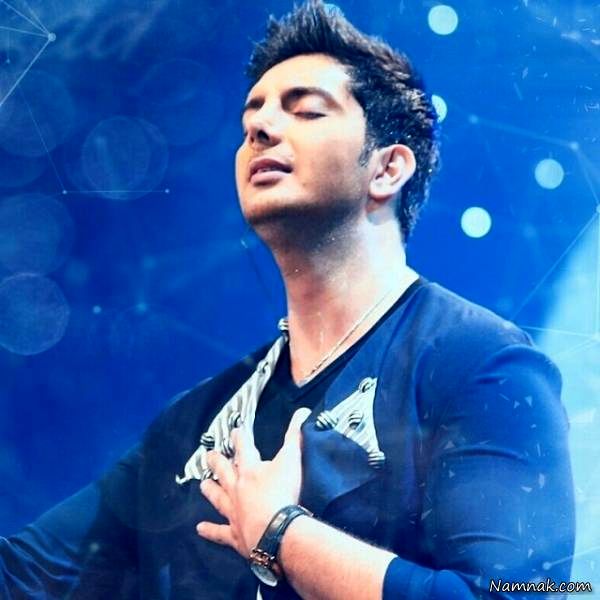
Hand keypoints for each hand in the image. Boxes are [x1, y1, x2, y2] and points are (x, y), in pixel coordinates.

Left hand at [196, 407, 310, 557]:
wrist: (275, 530)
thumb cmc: (283, 493)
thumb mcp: (292, 459)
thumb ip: (295, 435)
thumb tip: (301, 412)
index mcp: (250, 470)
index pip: (243, 448)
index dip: (240, 438)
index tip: (235, 430)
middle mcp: (237, 489)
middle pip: (224, 472)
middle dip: (217, 462)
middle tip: (208, 455)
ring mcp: (234, 512)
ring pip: (218, 498)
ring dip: (210, 491)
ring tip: (202, 485)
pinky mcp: (234, 534)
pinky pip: (219, 532)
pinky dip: (210, 530)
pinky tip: (200, 528)